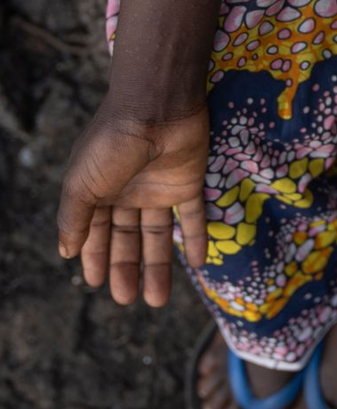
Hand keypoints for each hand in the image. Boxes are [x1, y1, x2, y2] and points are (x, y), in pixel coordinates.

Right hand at [58, 99, 208, 306]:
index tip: (96, 283)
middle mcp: (129, 191)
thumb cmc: (111, 143)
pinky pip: (195, 216)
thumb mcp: (81, 185)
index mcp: (99, 191)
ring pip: (159, 234)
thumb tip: (65, 252)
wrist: (157, 107)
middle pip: (128, 238)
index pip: (97, 232)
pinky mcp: (189, 182)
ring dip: (160, 265)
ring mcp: (160, 187)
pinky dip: (198, 239)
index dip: (96, 257)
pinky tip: (200, 264)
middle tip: (126, 301)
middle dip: (126, 269)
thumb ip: (74, 219)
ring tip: (158, 300)